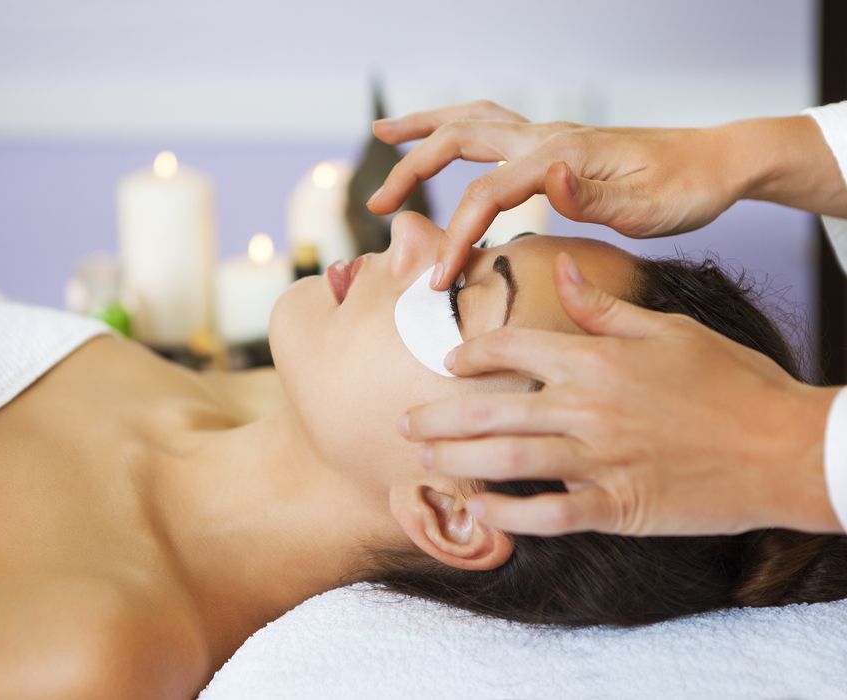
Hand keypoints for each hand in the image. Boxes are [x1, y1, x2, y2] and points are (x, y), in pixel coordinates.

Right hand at [368, 100, 838, 290]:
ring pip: (471, 121)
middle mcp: (545, 137)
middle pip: (459, 141)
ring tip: (385, 138)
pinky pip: (491, 128)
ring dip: (424, 130)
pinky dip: (456, 129)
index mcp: (559, 154)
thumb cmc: (681, 192)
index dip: (455, 237)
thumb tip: (546, 177)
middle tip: (375, 205)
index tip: (437, 280)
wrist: (712, 165)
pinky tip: (443, 139)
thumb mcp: (645, 208)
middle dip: (412, 172)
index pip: (486, 194)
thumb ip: (588, 194)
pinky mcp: (552, 143)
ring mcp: (546, 135)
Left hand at [400, 253, 842, 536]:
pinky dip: (506, 514)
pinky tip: (477, 509)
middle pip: (489, 409)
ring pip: (505, 460)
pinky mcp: (615, 505)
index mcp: (596, 358)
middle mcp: (586, 406)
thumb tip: (561, 269)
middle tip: (403, 421)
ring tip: (422, 459)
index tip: (450, 363)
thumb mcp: (670, 328)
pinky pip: (545, 513)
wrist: (787, 448)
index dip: (469, 353)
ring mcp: (598, 459)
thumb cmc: (733, 382)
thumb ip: (604, 306)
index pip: (509, 348)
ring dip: (454, 460)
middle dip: (437, 415)